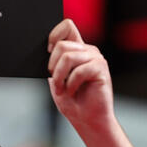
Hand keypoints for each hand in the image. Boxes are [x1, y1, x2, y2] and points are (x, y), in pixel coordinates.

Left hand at [47, 19, 113, 134]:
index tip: (48, 51)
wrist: (87, 120)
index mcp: (77, 50)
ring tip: (62, 90)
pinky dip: (71, 84)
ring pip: (68, 57)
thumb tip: (46, 51)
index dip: (54, 34)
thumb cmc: (73, 101)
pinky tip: (72, 91)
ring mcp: (96, 58)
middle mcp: (87, 50)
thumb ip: (54, 64)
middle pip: (62, 44)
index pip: (67, 26)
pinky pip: (79, 70)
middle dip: (52, 66)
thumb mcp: (56, 79)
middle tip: (55, 81)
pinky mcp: (101, 69)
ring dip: (60, 77)